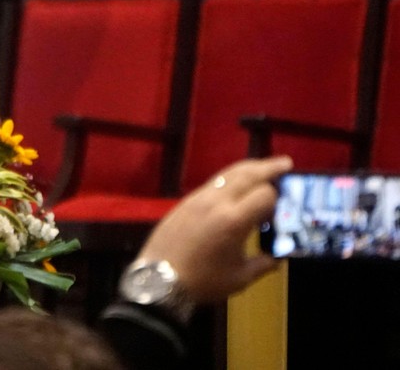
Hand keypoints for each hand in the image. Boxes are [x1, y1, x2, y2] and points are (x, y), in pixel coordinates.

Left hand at [137, 156, 292, 304]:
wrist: (158, 278)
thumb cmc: (203, 281)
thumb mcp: (240, 278)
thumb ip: (263, 265)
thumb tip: (277, 258)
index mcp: (234, 220)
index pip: (264, 193)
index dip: (278, 197)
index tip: (284, 205)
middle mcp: (216, 202)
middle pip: (246, 174)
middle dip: (267, 167)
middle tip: (285, 163)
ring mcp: (198, 198)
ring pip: (226, 174)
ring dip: (247, 168)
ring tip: (263, 168)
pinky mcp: (185, 201)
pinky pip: (212, 183)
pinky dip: (229, 178)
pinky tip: (235, 185)